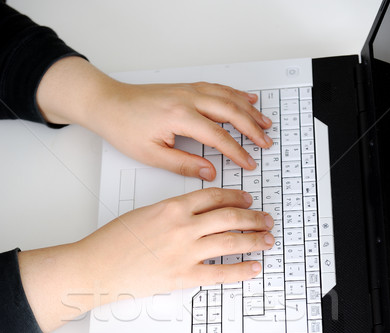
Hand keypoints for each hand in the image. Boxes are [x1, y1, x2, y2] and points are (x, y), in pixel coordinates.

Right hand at [18, 189, 273, 332]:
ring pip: (231, 241)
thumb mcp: (143, 214)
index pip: (213, 196)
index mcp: (172, 206)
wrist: (97, 267)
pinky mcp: (183, 276)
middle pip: (229, 216)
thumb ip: (171, 212)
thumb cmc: (113, 241)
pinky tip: (254, 267)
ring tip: (267, 239)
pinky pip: (220, 273)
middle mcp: (183, 226)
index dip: (235, 196)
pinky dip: (241, 270)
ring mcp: (185, 251)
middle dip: (253, 217)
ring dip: (254, 239)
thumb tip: (194, 215)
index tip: (246, 198)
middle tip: (266, 219)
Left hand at [91, 80, 272, 180]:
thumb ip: (183, 164)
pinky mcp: (186, 88)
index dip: (237, 152)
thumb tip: (208, 172)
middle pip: (231, 112)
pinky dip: (236, 94)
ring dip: (249, 110)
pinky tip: (247, 99)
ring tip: (265, 123)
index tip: (249, 163)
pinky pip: (218, 88)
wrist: (108, 104)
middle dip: (252, 129)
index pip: (219, 137)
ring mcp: (188, 90)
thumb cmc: (124, 128)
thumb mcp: (152, 155)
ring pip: (228, 97)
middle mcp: (188, 99)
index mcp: (180, 117)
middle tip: (266, 142)